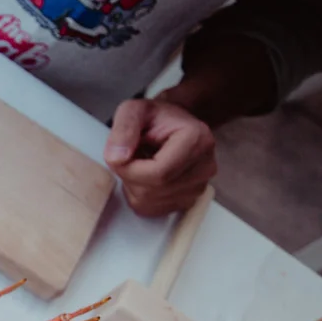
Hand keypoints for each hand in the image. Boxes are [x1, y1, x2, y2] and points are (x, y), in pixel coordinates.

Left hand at [104, 97, 217, 216]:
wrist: (173, 125)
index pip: (158, 173)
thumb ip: (124, 128)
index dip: (129, 169)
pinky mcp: (189, 201)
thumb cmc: (155, 117)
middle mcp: (205, 167)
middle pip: (153, 190)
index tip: (120, 155)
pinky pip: (151, 210)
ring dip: (133, 186)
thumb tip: (116, 158)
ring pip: (149, 202)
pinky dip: (139, 196)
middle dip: (130, 176)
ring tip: (141, 163)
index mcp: (197, 140)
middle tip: (130, 156)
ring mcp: (199, 187)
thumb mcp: (134, 110)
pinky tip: (145, 176)